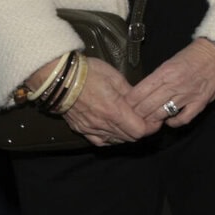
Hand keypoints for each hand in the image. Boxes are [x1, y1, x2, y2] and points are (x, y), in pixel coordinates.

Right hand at [43, 57, 161, 147]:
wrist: (59, 78)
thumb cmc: (88, 73)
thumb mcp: (115, 77)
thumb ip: (130, 93)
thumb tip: (141, 101)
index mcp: (114, 110)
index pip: (140, 131)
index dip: (150, 127)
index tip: (155, 119)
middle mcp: (103, 124)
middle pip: (130, 138)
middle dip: (141, 130)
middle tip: (144, 119)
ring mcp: (91, 128)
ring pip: (116, 140)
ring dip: (126, 134)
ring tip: (130, 122)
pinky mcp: (81, 129)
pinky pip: (100, 141)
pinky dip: (111, 138)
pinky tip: (114, 130)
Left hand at [127, 37, 214, 129]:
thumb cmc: (197, 53)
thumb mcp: (172, 60)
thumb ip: (159, 77)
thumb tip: (145, 91)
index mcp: (165, 71)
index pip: (138, 93)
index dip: (128, 102)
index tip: (124, 106)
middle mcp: (174, 84)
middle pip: (146, 107)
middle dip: (136, 114)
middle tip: (132, 117)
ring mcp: (188, 95)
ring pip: (161, 114)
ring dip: (152, 119)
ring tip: (148, 120)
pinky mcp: (201, 102)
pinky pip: (183, 119)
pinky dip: (174, 123)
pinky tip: (169, 121)